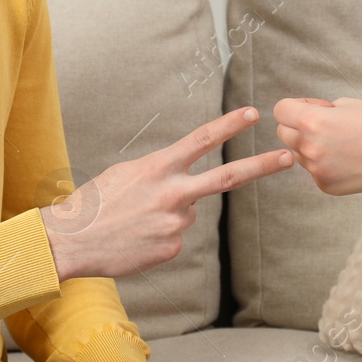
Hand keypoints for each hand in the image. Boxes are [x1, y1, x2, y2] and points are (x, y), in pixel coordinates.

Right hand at [42, 107, 292, 279]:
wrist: (71, 241)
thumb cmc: (94, 204)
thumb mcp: (126, 174)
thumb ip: (161, 175)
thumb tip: (187, 191)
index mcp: (159, 168)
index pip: (202, 140)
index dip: (229, 125)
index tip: (253, 113)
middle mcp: (174, 194)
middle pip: (228, 177)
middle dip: (262, 166)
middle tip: (289, 157)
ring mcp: (176, 223)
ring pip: (187, 212)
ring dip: (167, 214)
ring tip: (135, 220)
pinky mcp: (172, 248)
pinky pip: (174, 237)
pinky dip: (158, 236)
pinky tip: (135, 238)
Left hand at [272, 96, 361, 194]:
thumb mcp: (348, 104)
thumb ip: (319, 110)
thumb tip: (304, 117)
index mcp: (314, 122)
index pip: (281, 111)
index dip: (295, 106)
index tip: (313, 107)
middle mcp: (311, 148)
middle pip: (284, 134)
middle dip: (299, 126)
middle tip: (328, 124)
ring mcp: (318, 170)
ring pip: (298, 153)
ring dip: (311, 146)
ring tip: (342, 142)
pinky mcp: (327, 186)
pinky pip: (314, 170)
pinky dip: (324, 163)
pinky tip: (348, 159)